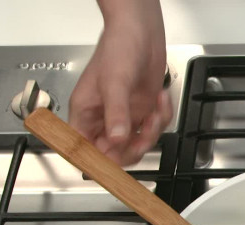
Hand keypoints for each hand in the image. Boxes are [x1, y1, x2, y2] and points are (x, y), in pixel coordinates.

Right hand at [69, 0, 171, 165]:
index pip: (83, 151)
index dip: (96, 165)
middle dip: (133, 148)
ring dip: (151, 132)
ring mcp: (124, 117)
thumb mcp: (114, 82)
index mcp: (85, 114)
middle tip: (144, 136)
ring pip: (136, 145)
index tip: (113, 171)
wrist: (141, 32)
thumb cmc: (118, 48)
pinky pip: (152, 130)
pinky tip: (160, 101)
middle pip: (113, 155)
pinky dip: (161, 118)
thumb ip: (116, 113)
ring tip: (155, 112)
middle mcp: (103, 119)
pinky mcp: (141, 112)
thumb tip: (116, 139)